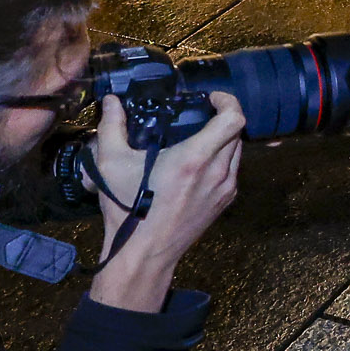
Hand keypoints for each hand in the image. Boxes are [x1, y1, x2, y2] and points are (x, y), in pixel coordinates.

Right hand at [91, 92, 243, 265]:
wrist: (144, 252)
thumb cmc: (128, 208)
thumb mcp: (112, 164)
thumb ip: (112, 127)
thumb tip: (111, 101)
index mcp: (196, 158)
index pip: (234, 119)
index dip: (228, 101)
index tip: (212, 98)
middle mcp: (218, 171)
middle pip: (236, 132)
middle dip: (223, 118)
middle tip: (202, 114)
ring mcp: (225, 188)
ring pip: (238, 151)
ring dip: (224, 139)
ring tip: (200, 136)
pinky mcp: (225, 201)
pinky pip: (233, 169)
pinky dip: (223, 159)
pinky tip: (200, 162)